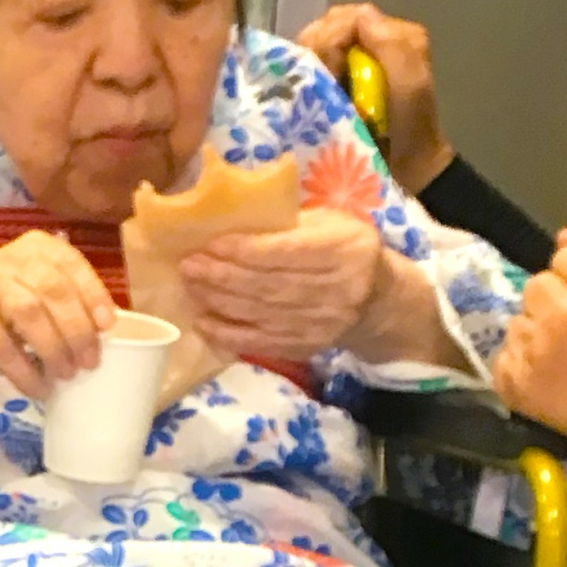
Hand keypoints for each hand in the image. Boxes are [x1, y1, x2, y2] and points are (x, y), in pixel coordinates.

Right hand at [0, 231, 115, 397]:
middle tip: (89, 362)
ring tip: (66, 374)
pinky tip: (37, 388)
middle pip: (52, 290)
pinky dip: (24, 371)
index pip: (70, 263)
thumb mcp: (29, 288)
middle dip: (76, 329)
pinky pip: (1, 346)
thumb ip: (61, 300)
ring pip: (28, 313)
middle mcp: (9, 260)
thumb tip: (103, 334)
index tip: (107, 326)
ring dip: (53, 348)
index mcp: (33, 249)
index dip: (93, 293)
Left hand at [181, 209, 387, 362]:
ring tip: (191, 286)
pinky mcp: (307, 346)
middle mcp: (334, 289)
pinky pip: (261, 342)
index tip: (211, 244)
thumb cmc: (344, 248)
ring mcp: (321, 323)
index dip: (245, 250)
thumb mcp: (330, 223)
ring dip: (218, 301)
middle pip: (268, 284)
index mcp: (341, 250)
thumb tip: (232, 220)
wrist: (377, 300)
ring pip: (260, 313)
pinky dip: (228, 334)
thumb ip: (290, 222)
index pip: (286, 252)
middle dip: (222, 275)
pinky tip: (203, 322)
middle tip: (189, 265)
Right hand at [294, 2, 454, 194]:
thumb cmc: (410, 130)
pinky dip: (309, 73)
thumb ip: (391, 47)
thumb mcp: (410, 87)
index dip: (331, 41)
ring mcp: (357, 57)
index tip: (334, 73)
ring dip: (312, 64)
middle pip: (328, 25)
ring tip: (320, 91)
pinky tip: (315, 92)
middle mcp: (375, 38)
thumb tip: (357, 16)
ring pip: (317, 42)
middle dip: (319, 51)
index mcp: (394, 33)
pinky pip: (314, 61)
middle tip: (324, 83)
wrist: (408, 168)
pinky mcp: (342, 75)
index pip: (345, 17)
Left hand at [492, 230, 566, 466]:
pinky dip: (522, 366)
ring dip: (538, 333)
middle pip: (536, 285)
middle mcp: (563, 311)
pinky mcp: (516, 384)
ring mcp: (535, 349)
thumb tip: (564, 237)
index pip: (564, 255)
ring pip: (518, 320)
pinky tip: (553, 378)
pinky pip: (504, 356)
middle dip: (556, 302)